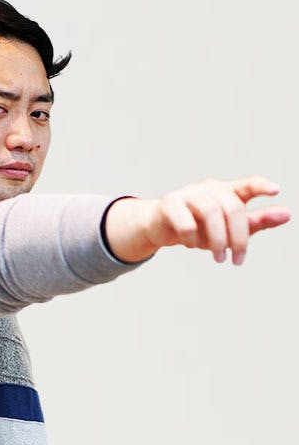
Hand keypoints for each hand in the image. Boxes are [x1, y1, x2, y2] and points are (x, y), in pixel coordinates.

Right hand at [144, 175, 290, 264]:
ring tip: (219, 258)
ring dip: (217, 240)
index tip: (275, 190)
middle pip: (232, 207)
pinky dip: (193, 239)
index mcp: (225, 192)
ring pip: (210, 213)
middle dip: (238, 236)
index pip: (246, 184)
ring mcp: (187, 194)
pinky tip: (192, 245)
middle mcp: (208, 189)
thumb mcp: (228, 229)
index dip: (260, 186)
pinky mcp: (169, 205)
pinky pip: (186, 223)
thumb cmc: (198, 227)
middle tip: (238, 260)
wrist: (159, 228)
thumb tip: (286, 214)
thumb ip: (256, 222)